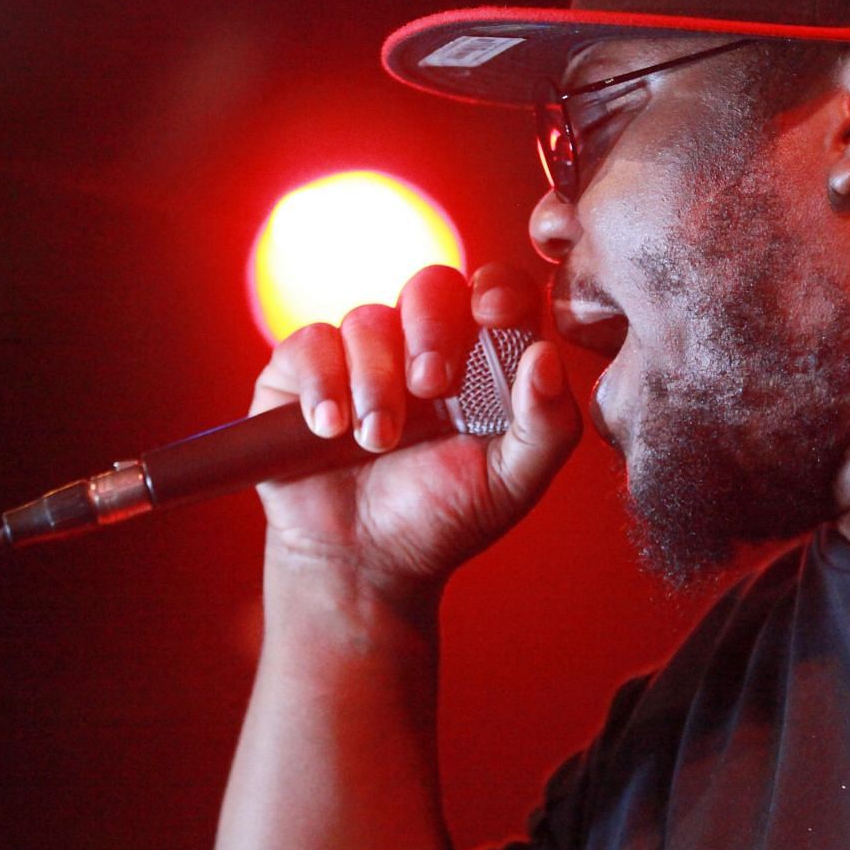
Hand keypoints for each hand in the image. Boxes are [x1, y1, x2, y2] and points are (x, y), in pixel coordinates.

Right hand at [248, 262, 580, 611]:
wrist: (363, 564)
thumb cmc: (443, 517)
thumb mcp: (513, 482)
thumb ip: (547, 423)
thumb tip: (545, 354)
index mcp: (481, 359)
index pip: (497, 291)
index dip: (497, 289)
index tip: (492, 316)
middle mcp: (420, 345)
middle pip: (431, 285)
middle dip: (433, 330)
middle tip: (431, 388)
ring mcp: (360, 355)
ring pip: (369, 318)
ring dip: (376, 380)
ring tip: (378, 441)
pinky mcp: (302, 371)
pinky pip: (312, 342)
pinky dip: (323, 382)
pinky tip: (331, 428)